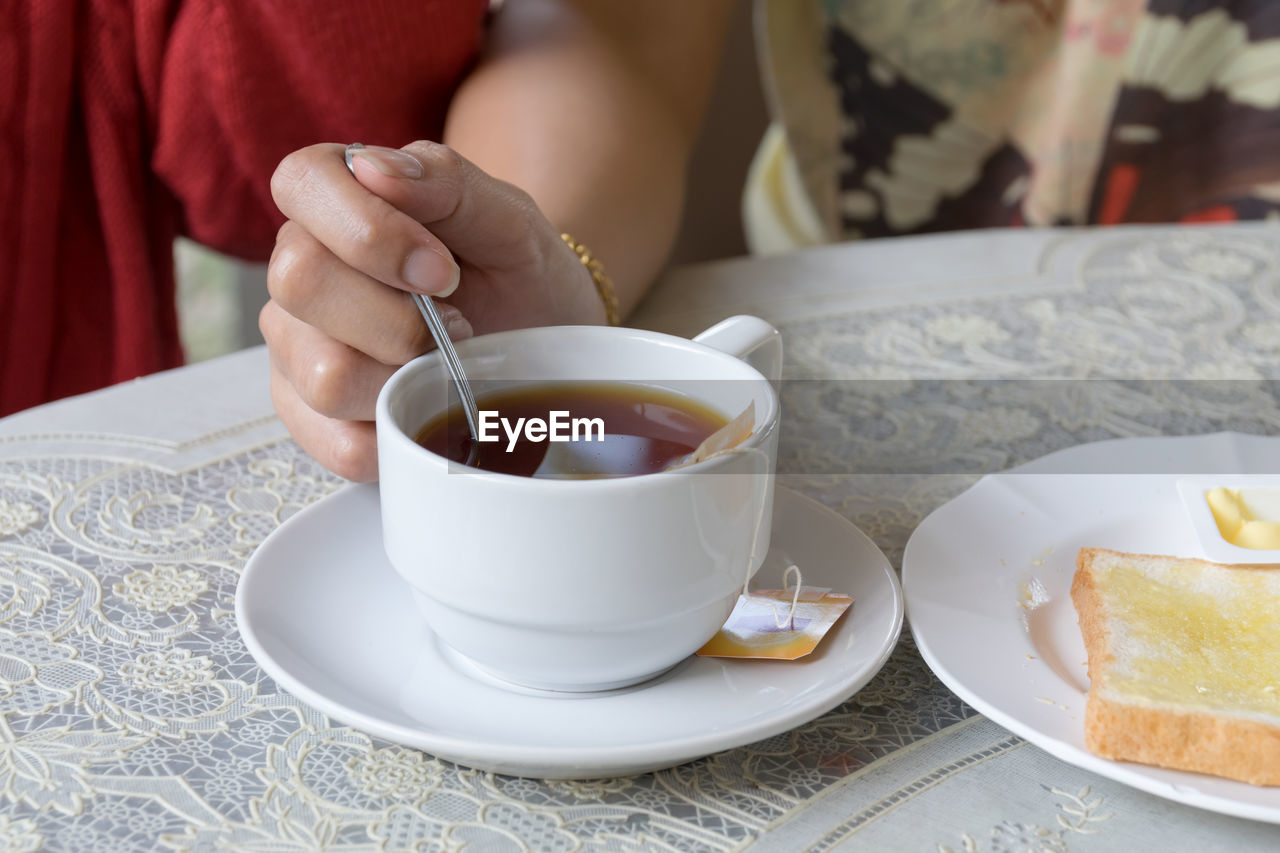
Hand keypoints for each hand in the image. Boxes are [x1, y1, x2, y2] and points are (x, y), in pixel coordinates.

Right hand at [261, 142, 605, 480]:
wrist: (544, 347)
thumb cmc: (517, 274)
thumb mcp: (509, 219)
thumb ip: (447, 181)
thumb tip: (373, 167)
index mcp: (335, 199)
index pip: (301, 184)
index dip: (370, 230)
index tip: (442, 270)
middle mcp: (300, 271)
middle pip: (299, 281)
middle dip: (399, 316)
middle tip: (457, 322)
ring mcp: (297, 349)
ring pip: (323, 374)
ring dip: (408, 378)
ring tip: (445, 365)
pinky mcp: (313, 420)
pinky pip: (342, 445)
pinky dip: (403, 431)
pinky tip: (430, 406)